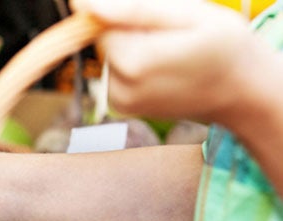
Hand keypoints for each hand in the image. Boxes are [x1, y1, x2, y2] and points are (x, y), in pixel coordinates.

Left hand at [71, 0, 259, 123]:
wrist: (242, 93)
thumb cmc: (225, 48)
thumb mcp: (187, 15)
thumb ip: (132, 9)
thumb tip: (82, 4)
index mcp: (134, 63)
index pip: (101, 24)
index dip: (127, 14)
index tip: (159, 19)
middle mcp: (120, 89)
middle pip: (105, 40)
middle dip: (131, 30)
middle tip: (171, 35)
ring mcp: (120, 103)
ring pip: (111, 56)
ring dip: (134, 46)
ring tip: (171, 52)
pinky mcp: (123, 107)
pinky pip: (117, 73)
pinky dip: (135, 64)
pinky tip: (164, 66)